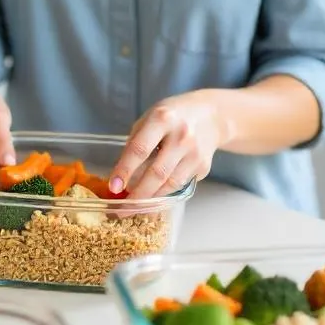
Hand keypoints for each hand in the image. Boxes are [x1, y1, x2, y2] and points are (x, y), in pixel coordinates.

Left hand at [109, 91, 227, 198]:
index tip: (113, 187)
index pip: (139, 149)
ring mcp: (195, 153)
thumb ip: (136, 142)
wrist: (211, 116)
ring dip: (151, 199)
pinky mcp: (204, 166)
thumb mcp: (150, 118)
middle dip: (138, 195)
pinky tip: (155, 195)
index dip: (125, 170)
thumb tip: (121, 175)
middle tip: (123, 209)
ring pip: (170, 184)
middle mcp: (181, 136)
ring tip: (136, 206)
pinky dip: (165, 193)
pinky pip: (180, 185)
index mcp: (162, 118)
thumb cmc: (173, 116)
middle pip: (157, 173)